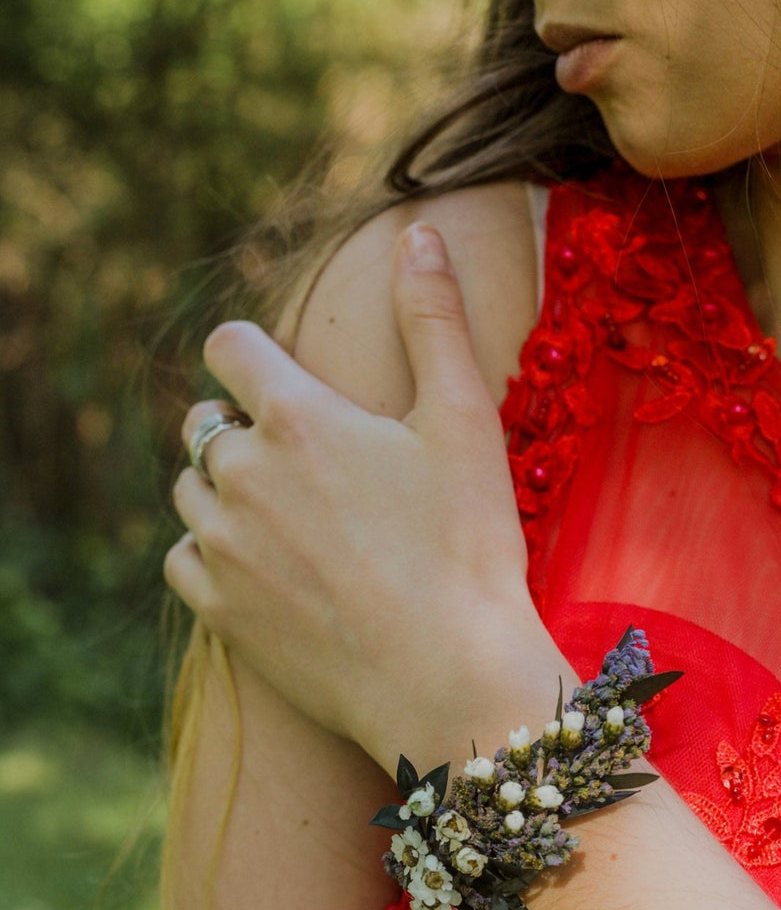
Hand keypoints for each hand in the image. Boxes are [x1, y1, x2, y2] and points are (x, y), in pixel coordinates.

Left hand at [166, 223, 539, 763]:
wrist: (449, 678)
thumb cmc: (467, 549)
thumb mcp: (465, 422)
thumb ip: (435, 320)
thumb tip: (423, 231)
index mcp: (297, 417)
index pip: (230, 348)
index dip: (252, 355)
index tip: (281, 378)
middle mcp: (242, 473)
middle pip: (206, 422)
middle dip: (244, 428)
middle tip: (309, 465)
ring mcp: (223, 545)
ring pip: (191, 490)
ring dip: (225, 490)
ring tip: (289, 518)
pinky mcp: (219, 609)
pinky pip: (184, 558)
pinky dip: (213, 553)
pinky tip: (264, 567)